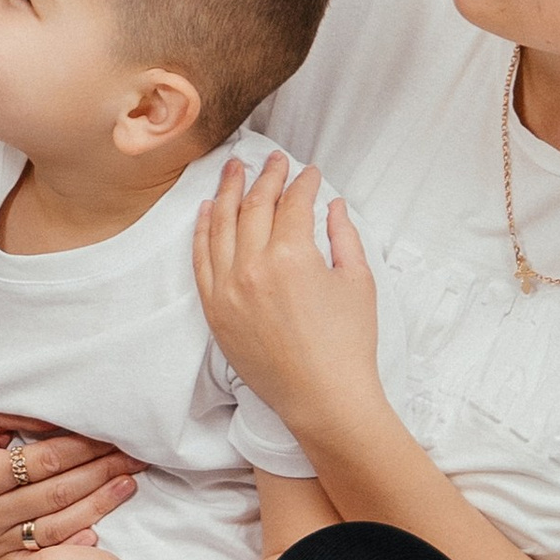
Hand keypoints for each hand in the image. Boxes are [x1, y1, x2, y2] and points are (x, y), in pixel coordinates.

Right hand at [0, 403, 139, 559]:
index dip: (87, 449)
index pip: (49, 462)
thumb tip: (73, 415)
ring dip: (98, 507)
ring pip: (55, 527)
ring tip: (128, 485)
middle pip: (58, 496)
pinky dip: (68, 546)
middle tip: (136, 459)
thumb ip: (23, 414)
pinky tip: (98, 532)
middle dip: (102, 474)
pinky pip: (37, 553)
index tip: (117, 436)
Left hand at [192, 151, 380, 440]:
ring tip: (232, 169)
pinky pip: (201, 259)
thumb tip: (334, 205)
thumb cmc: (348, 345)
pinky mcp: (215, 310)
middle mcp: (252, 266)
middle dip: (265, 176)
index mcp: (292, 255)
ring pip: (220, 225)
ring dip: (227, 192)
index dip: (302, 182)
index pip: (292, 203)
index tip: (309, 173)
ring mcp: (227, 288)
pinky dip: (202, 230)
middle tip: (272, 159)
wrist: (324, 400)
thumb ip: (344, 236)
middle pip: (254, 206)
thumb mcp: (358, 282)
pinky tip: (206, 210)